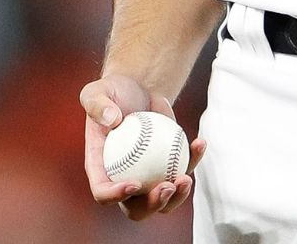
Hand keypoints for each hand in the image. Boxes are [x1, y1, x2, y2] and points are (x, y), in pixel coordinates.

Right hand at [80, 74, 206, 219]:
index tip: (134, 184)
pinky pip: (183, 170)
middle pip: (136, 208)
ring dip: (177, 196)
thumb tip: (112, 119)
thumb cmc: (112, 91)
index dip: (116, 195)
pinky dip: (193, 160)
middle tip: (166, 186)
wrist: (137, 88)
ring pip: (163, 200)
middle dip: (153, 205)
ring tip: (186, 178)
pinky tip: (200, 142)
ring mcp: (147, 176)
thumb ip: (97, 105)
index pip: (103, 191)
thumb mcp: (97, 92)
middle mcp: (122, 179)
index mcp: (100, 168)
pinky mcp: (168, 165)